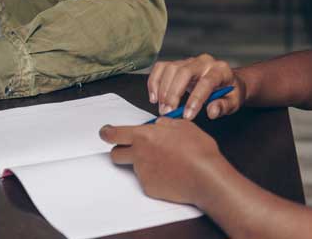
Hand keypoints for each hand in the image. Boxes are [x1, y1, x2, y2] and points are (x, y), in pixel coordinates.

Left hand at [100, 119, 224, 204]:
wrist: (206, 177)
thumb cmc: (198, 151)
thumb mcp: (183, 126)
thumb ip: (164, 124)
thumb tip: (158, 125)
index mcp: (144, 136)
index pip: (114, 134)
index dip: (106, 133)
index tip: (105, 132)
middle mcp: (139, 155)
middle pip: (116, 153)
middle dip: (121, 151)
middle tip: (134, 150)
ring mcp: (143, 173)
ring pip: (134, 167)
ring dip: (142, 164)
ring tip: (165, 163)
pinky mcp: (149, 188)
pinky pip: (146, 180)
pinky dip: (155, 177)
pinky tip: (170, 174)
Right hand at [149, 54, 245, 120]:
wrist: (228, 81)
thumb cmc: (230, 92)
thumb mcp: (233, 102)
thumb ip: (223, 106)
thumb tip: (211, 111)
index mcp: (220, 70)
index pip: (206, 82)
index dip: (195, 99)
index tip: (187, 115)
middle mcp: (204, 61)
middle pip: (184, 72)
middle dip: (174, 93)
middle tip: (168, 112)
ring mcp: (189, 61)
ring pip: (171, 68)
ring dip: (163, 90)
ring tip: (162, 108)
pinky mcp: (178, 64)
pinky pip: (161, 67)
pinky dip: (154, 81)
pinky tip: (154, 97)